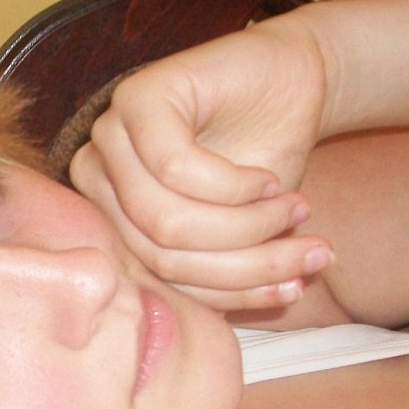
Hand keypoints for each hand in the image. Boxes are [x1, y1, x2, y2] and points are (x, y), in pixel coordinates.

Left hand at [69, 19, 334, 310]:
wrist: (292, 82)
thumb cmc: (260, 164)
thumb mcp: (239, 237)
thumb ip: (217, 278)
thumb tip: (228, 325)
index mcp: (111, 223)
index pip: (159, 283)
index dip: (230, 294)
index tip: (293, 289)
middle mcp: (98, 181)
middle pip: (162, 256)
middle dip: (247, 264)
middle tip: (310, 252)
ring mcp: (111, 137)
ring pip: (166, 221)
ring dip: (248, 227)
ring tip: (297, 211)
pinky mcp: (138, 98)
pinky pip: (176, 170)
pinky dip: (235, 186)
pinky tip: (268, 180)